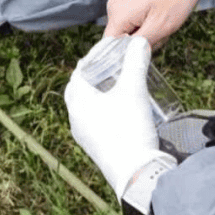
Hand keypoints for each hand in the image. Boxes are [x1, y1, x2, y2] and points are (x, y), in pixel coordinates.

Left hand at [64, 35, 173, 197]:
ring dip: (98, 92)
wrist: (135, 173)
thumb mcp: (134, 89)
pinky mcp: (94, 147)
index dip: (96, 55)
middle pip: (80, 87)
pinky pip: (92, 121)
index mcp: (78, 99)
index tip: (111, 48)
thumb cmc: (129, 128)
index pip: (81, 68)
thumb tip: (139, 41)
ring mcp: (83, 134)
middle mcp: (75, 117)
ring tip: (116, 84)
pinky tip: (119, 109)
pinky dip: (102, 109)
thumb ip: (136, 62)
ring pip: (85, 105)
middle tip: (112, 64)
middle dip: (95, 73)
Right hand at [104, 0, 214, 47]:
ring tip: (164, 21)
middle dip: (143, 43)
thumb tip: (126, 62)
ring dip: (149, 34)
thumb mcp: (161, 26)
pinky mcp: (131, 0)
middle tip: (162, 32)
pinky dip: (150, 25)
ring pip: (131, 33)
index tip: (146, 53)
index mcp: (118, 14)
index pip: (110, 48)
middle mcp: (114, 7)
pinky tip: (162, 16)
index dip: (127, 56)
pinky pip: (135, 23)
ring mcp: (122, 2)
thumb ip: (140, 46)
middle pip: (121, 41)